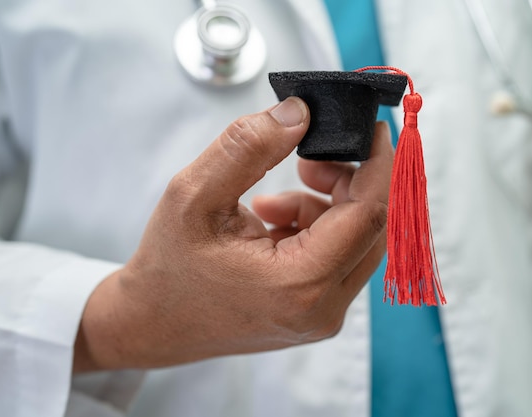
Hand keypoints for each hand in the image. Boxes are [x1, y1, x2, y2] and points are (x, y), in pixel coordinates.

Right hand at [74, 97, 392, 370]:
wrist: (152, 326)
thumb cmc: (167, 269)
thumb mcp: (194, 195)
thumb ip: (248, 147)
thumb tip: (299, 113)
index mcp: (300, 284)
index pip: (370, 213)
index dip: (378, 164)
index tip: (370, 128)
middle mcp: (324, 309)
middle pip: (372, 226)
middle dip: (350, 180)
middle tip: (308, 156)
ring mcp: (323, 315)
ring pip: (358, 240)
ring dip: (328, 203)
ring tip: (270, 198)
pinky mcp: (316, 312)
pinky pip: (340, 256)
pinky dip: (316, 226)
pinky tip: (273, 220)